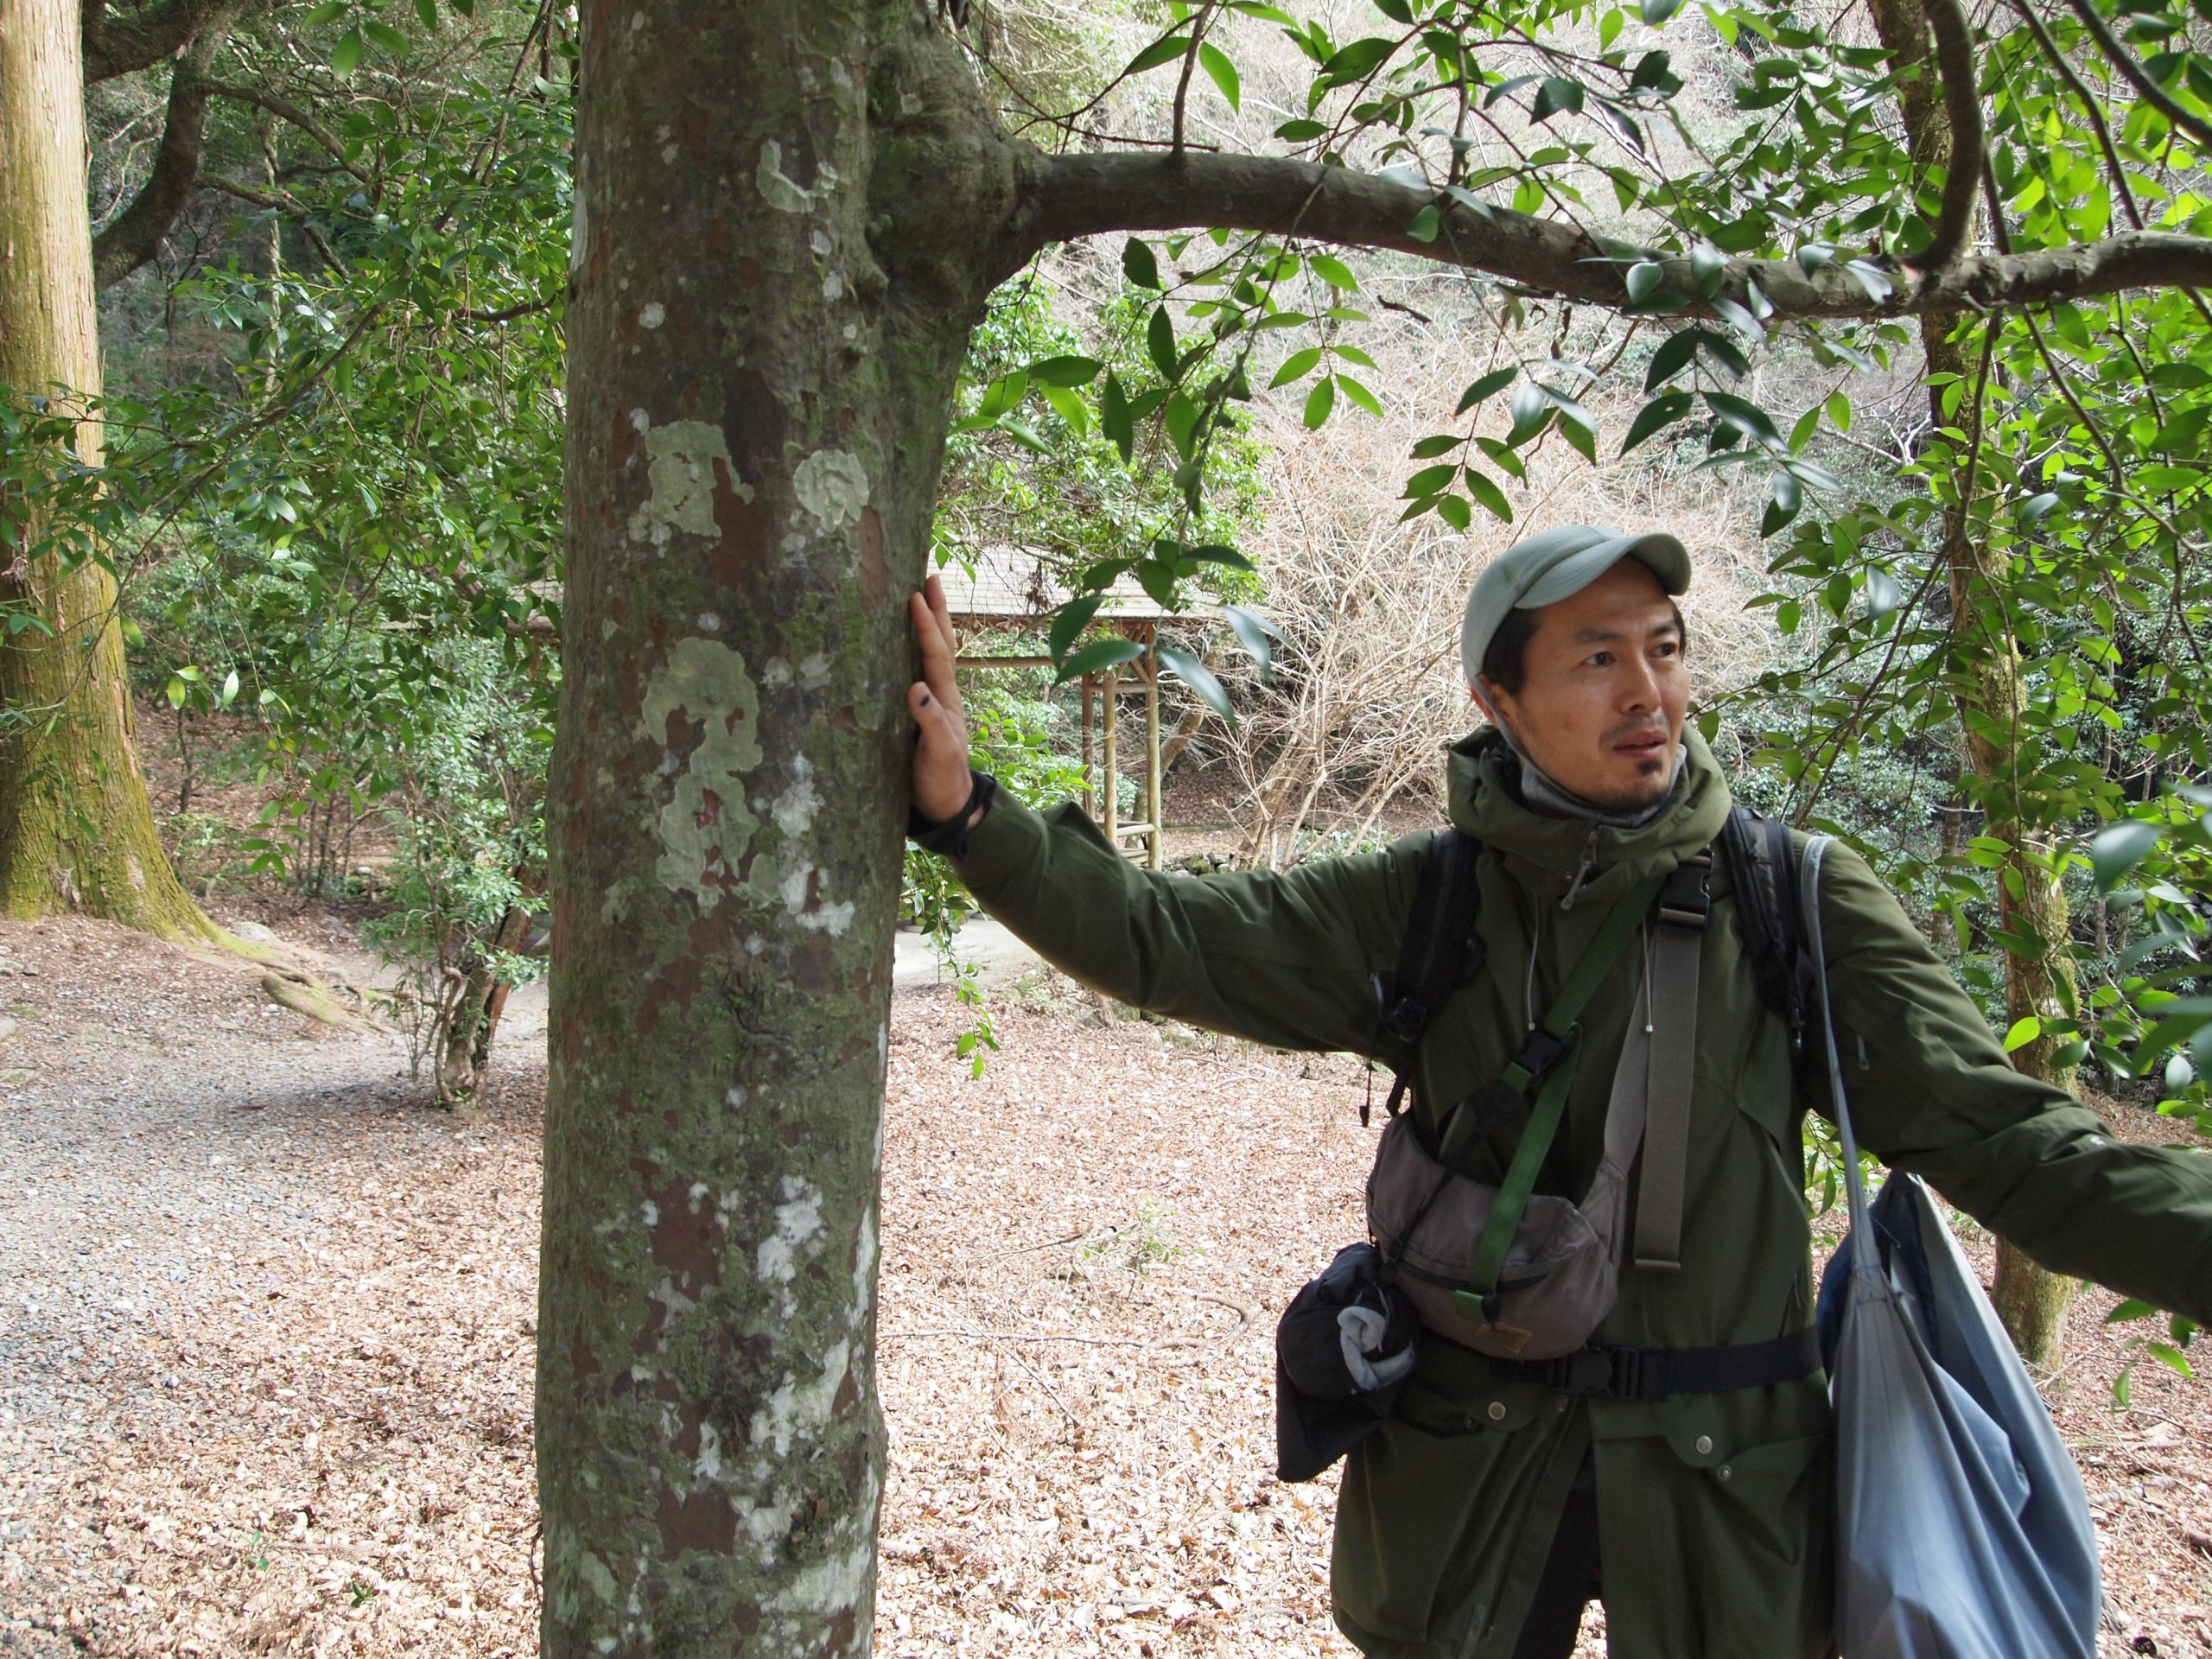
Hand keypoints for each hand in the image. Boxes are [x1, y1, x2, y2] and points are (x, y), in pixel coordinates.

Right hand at [907, 574, 977, 824]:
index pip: (936, 655)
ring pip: (933, 654)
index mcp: (945, 700)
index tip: (914, 597)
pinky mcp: (922, 710)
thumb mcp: (937, 755)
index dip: (925, 626)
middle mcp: (941, 693)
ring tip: (922, 593)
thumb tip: (915, 687)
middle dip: (936, 610)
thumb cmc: (942, 780)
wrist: (948, 804)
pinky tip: (903, 638)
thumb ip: (930, 723)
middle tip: (929, 576)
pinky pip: (920, 668)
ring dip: (930, 622)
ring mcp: (934, 700)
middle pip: (942, 644)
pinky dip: (915, 647)